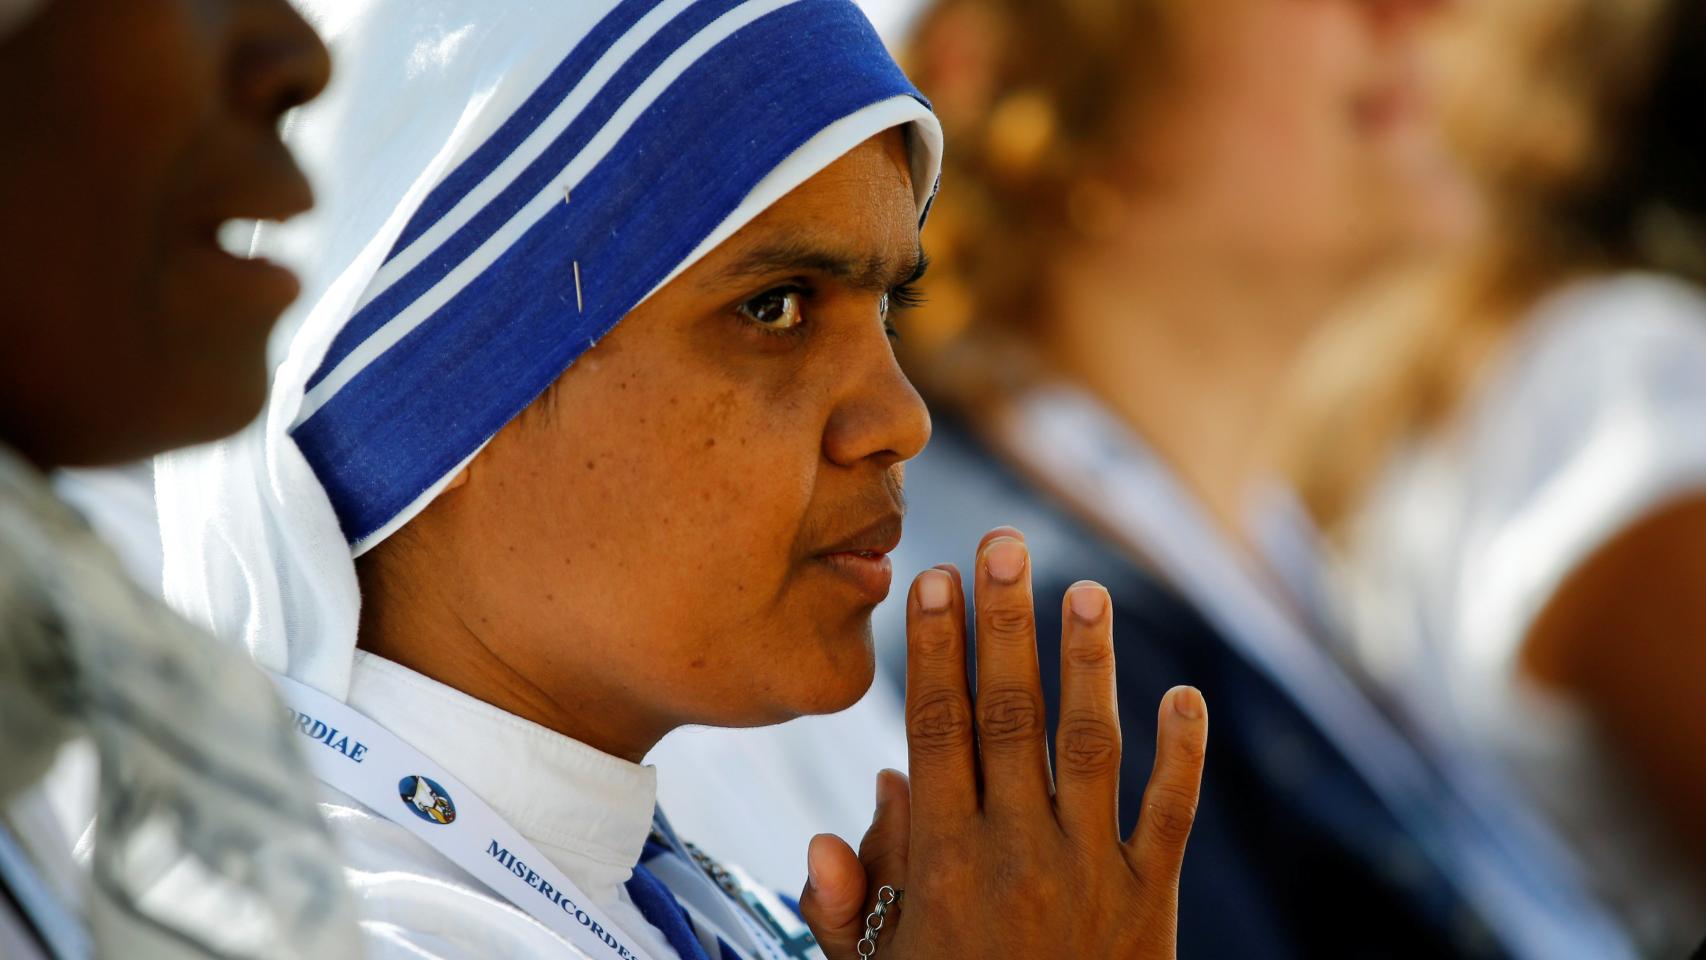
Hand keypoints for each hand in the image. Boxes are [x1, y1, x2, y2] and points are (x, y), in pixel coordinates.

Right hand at [799, 528, 1208, 957]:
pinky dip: (1180, 755)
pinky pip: (1171, 815)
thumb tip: (855, 810)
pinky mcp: (1151, 900)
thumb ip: (847, 900)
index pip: (934, 732)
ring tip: (1083, 590)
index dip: (933, 651)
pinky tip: (1183, 694)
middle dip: (1002, 627)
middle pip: (1006, 719)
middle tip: (1004, 545)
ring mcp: (1091, 873)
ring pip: (1088, 748)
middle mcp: (1016, 853)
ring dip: (1086, 664)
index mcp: (942, 863)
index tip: (934, 581)